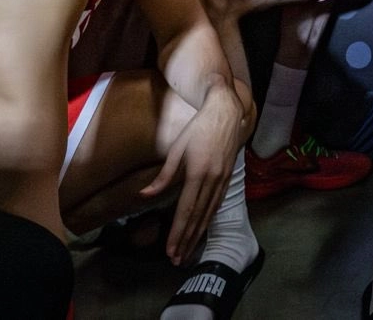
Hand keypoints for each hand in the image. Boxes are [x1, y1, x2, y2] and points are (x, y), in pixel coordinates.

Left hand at [139, 86, 244, 264]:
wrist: (226, 114)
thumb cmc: (198, 128)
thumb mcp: (177, 149)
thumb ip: (163, 175)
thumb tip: (145, 195)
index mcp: (197, 173)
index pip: (185, 210)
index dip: (178, 232)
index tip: (171, 249)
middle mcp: (212, 180)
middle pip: (198, 217)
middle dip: (187, 240)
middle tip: (177, 260)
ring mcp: (222, 180)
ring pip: (209, 213)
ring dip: (198, 234)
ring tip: (188, 251)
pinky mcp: (228, 178)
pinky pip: (217, 204)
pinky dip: (208, 219)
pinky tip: (202, 228)